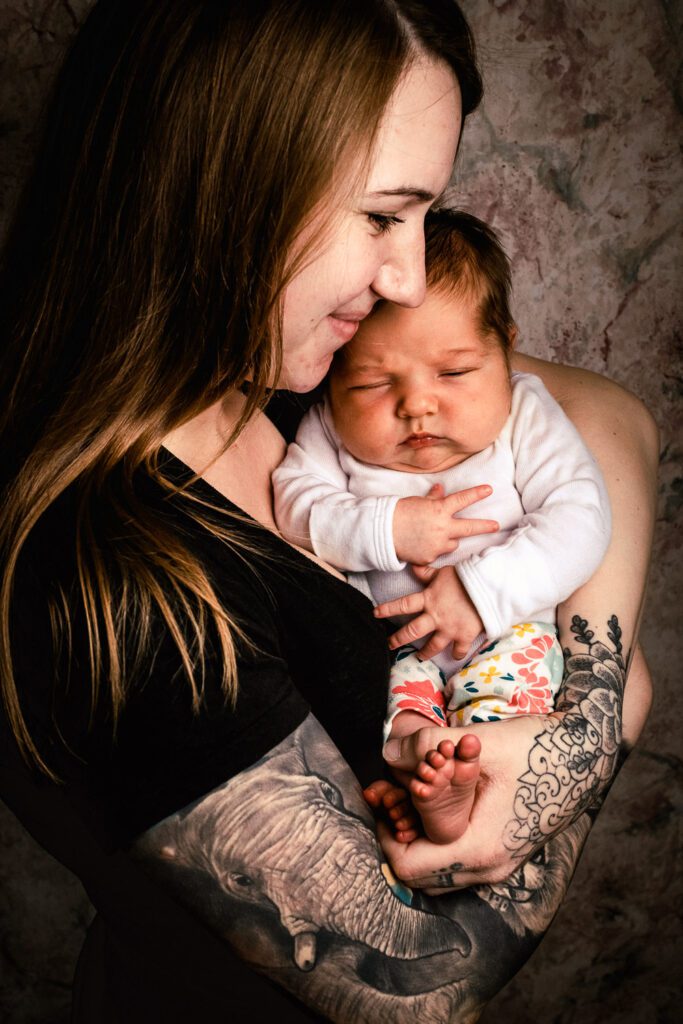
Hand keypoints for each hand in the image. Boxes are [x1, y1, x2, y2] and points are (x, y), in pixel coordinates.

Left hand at [374, 564, 484, 660]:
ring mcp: (449, 629)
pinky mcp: (464, 636)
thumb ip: (427, 574)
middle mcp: (435, 616)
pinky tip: (454, 656)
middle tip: (390, 645)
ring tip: (420, 658)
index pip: (403, 605)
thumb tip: (413, 567)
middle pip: (411, 631)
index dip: (387, 609)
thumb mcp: (444, 572)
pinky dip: (456, 654)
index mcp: (428, 599)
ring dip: (425, 653)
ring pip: (432, 646)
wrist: (489, 587)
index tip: (375, 614)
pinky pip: (458, 650)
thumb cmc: (467, 576)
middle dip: (398, 639)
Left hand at [377, 715, 563, 891]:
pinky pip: (457, 860)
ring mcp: (500, 864)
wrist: (588, 753)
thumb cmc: (538, 748)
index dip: (384, 834)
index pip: (409, 866)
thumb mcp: (479, 743)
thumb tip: (388, 753)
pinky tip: (437, 802)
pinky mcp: (505, 852)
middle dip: (398, 836)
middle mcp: (490, 867)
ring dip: (417, 838)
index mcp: (481, 849)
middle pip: (420, 876)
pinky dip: (438, 838)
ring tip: (410, 797)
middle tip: (389, 798)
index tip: (380, 799)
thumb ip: (429, 746)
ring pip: (439, 871)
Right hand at [392, 483, 497, 564]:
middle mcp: (442, 528)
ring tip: (432, 536)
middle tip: (496, 525)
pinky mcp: (430, 558)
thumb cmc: (398, 513)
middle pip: (470, 527)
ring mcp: (437, 545)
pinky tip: (420, 545)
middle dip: (485, 526)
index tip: (489, 490)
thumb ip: (433, 498)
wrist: (382, 532)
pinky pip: (437, 554)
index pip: (463, 499)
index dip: (477, 493)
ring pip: (453, 543)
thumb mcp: (417, 502)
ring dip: (449, 540)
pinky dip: (433, 550)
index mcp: (439, 510)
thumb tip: (441, 489)